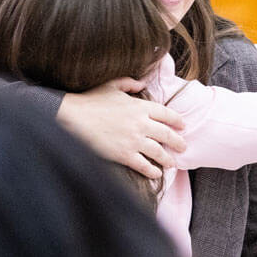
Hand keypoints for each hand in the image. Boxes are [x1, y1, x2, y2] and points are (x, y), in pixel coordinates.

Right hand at [55, 78, 185, 179]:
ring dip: (168, 159)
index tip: (182, 125)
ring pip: (158, 152)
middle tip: (183, 146)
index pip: (166, 114)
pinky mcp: (124, 155)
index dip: (177, 120)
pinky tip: (156, 173)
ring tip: (172, 163)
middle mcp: (141, 124)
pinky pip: (144, 165)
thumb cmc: (90, 100)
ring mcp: (133, 140)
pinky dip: (152, 170)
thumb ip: (129, 83)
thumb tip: (141, 83)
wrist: (73, 117)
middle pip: (167, 134)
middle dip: (178, 141)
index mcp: (139, 106)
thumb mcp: (111, 86)